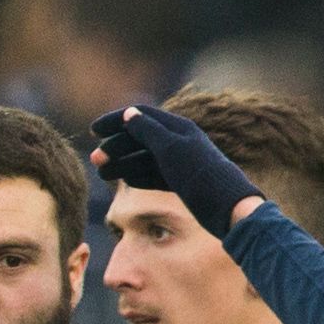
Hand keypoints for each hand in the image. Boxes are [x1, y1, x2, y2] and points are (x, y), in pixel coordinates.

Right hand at [90, 105, 262, 237]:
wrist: (229, 210)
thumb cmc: (200, 177)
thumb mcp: (171, 150)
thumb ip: (148, 131)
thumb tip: (129, 113)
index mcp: (178, 128)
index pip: (141, 115)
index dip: (116, 120)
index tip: (94, 130)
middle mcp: (179, 142)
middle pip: (141, 138)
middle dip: (116, 146)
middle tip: (94, 160)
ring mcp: (181, 163)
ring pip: (145, 158)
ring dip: (123, 163)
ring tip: (102, 173)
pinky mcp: (183, 182)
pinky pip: (155, 174)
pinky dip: (138, 176)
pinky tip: (125, 181)